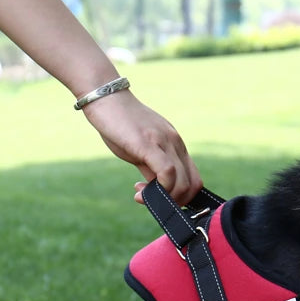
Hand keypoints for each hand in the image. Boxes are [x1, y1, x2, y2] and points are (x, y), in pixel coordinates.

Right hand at [81, 87, 200, 204]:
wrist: (106, 97)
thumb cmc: (120, 124)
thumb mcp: (140, 150)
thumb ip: (151, 169)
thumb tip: (157, 189)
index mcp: (176, 145)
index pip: (193, 179)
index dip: (181, 197)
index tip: (160, 200)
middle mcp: (175, 143)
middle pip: (193, 184)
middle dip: (175, 203)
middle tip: (151, 201)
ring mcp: (164, 142)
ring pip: (183, 182)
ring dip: (165, 199)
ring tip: (141, 196)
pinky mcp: (149, 143)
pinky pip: (167, 172)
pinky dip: (159, 189)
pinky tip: (139, 191)